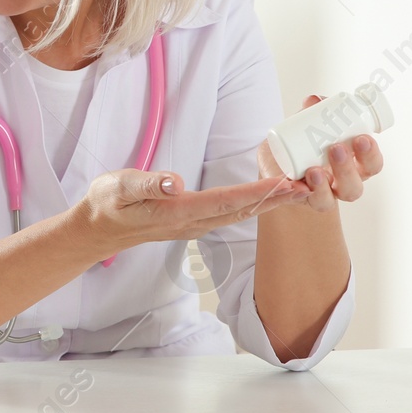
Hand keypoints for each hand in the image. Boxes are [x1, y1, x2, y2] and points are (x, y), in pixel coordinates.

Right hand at [76, 167, 311, 258]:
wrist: (99, 229)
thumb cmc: (107, 204)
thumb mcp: (117, 188)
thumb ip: (146, 184)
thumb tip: (174, 183)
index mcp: (177, 213)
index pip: (224, 201)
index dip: (256, 192)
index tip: (284, 182)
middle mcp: (192, 223)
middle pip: (243, 211)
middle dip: (277, 199)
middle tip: (312, 185)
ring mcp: (195, 225)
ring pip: (241, 214)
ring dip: (272, 202)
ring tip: (302, 189)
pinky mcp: (195, 221)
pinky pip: (232, 214)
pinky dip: (256, 204)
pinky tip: (271, 195)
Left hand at [258, 94, 384, 212]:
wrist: (274, 164)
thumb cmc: (298, 143)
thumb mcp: (303, 126)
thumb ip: (309, 114)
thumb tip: (314, 100)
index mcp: (352, 164)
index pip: (372, 164)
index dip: (371, 153)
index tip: (363, 137)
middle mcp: (342, 184)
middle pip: (356, 186)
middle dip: (349, 168)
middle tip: (337, 148)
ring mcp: (324, 195)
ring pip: (333, 199)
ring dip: (325, 185)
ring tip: (314, 169)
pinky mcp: (304, 201)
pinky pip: (311, 202)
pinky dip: (304, 193)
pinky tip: (299, 184)